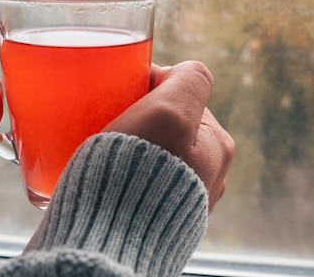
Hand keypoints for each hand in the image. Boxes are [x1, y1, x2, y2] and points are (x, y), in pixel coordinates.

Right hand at [103, 61, 234, 210]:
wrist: (107, 242)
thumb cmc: (139, 175)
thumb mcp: (171, 111)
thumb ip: (189, 79)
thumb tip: (182, 71)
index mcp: (218, 147)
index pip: (181, 96)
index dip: (148, 86)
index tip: (119, 92)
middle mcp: (207, 176)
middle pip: (165, 124)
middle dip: (135, 116)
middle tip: (103, 119)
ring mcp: (181, 200)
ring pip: (149, 152)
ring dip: (124, 144)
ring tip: (96, 146)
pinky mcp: (154, 218)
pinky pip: (136, 180)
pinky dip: (118, 171)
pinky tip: (99, 174)